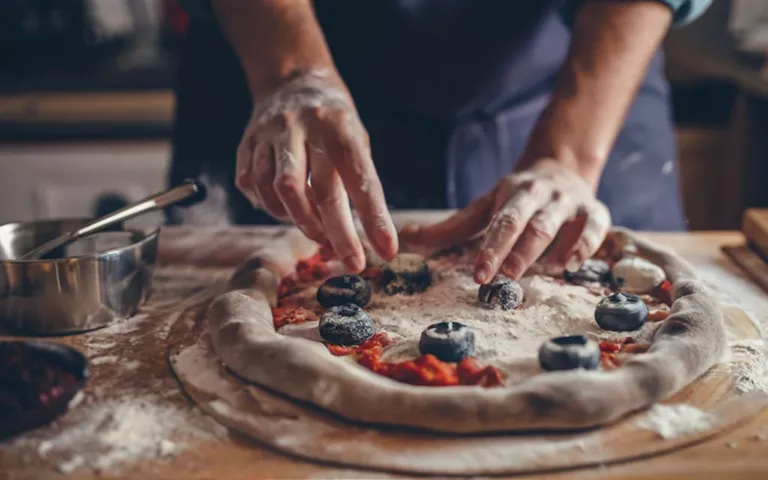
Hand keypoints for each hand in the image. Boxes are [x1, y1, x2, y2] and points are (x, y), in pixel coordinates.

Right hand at [235, 70, 397, 270]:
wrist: (291, 80)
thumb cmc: (334, 122)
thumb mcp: (356, 139)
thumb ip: (358, 182)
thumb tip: (370, 238)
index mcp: (340, 127)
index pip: (361, 179)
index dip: (374, 219)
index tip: (386, 251)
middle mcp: (304, 127)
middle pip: (318, 192)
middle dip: (337, 233)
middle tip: (351, 261)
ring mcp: (270, 134)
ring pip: (280, 192)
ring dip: (300, 221)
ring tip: (316, 228)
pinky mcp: (247, 144)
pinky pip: (253, 186)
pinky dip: (271, 206)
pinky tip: (284, 205)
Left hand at [400, 159, 610, 282]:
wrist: (562, 168)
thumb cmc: (515, 199)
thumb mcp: (484, 207)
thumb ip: (450, 228)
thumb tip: (405, 240)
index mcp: (512, 194)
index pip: (500, 223)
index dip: (490, 249)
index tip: (478, 274)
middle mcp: (542, 196)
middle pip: (531, 225)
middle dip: (519, 252)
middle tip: (505, 278)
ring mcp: (571, 204)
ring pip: (563, 226)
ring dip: (552, 251)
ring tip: (544, 273)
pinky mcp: (596, 213)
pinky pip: (596, 228)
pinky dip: (586, 245)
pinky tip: (573, 263)